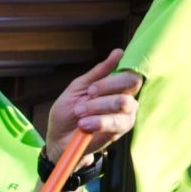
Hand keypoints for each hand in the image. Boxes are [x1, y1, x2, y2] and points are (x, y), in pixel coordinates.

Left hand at [45, 48, 142, 163]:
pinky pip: (117, 122)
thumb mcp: (78, 88)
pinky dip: (98, 122)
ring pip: (123, 102)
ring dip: (97, 106)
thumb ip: (98, 72)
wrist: (59, 139)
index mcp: (117, 86)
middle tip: (86, 98)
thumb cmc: (68, 112)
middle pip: (131, 83)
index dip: (112, 78)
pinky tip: (84, 125)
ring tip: (79, 114)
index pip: (130, 73)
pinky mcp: (120, 132)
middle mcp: (126, 99)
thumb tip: (118, 52)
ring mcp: (126, 115)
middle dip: (105, 88)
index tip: (91, 88)